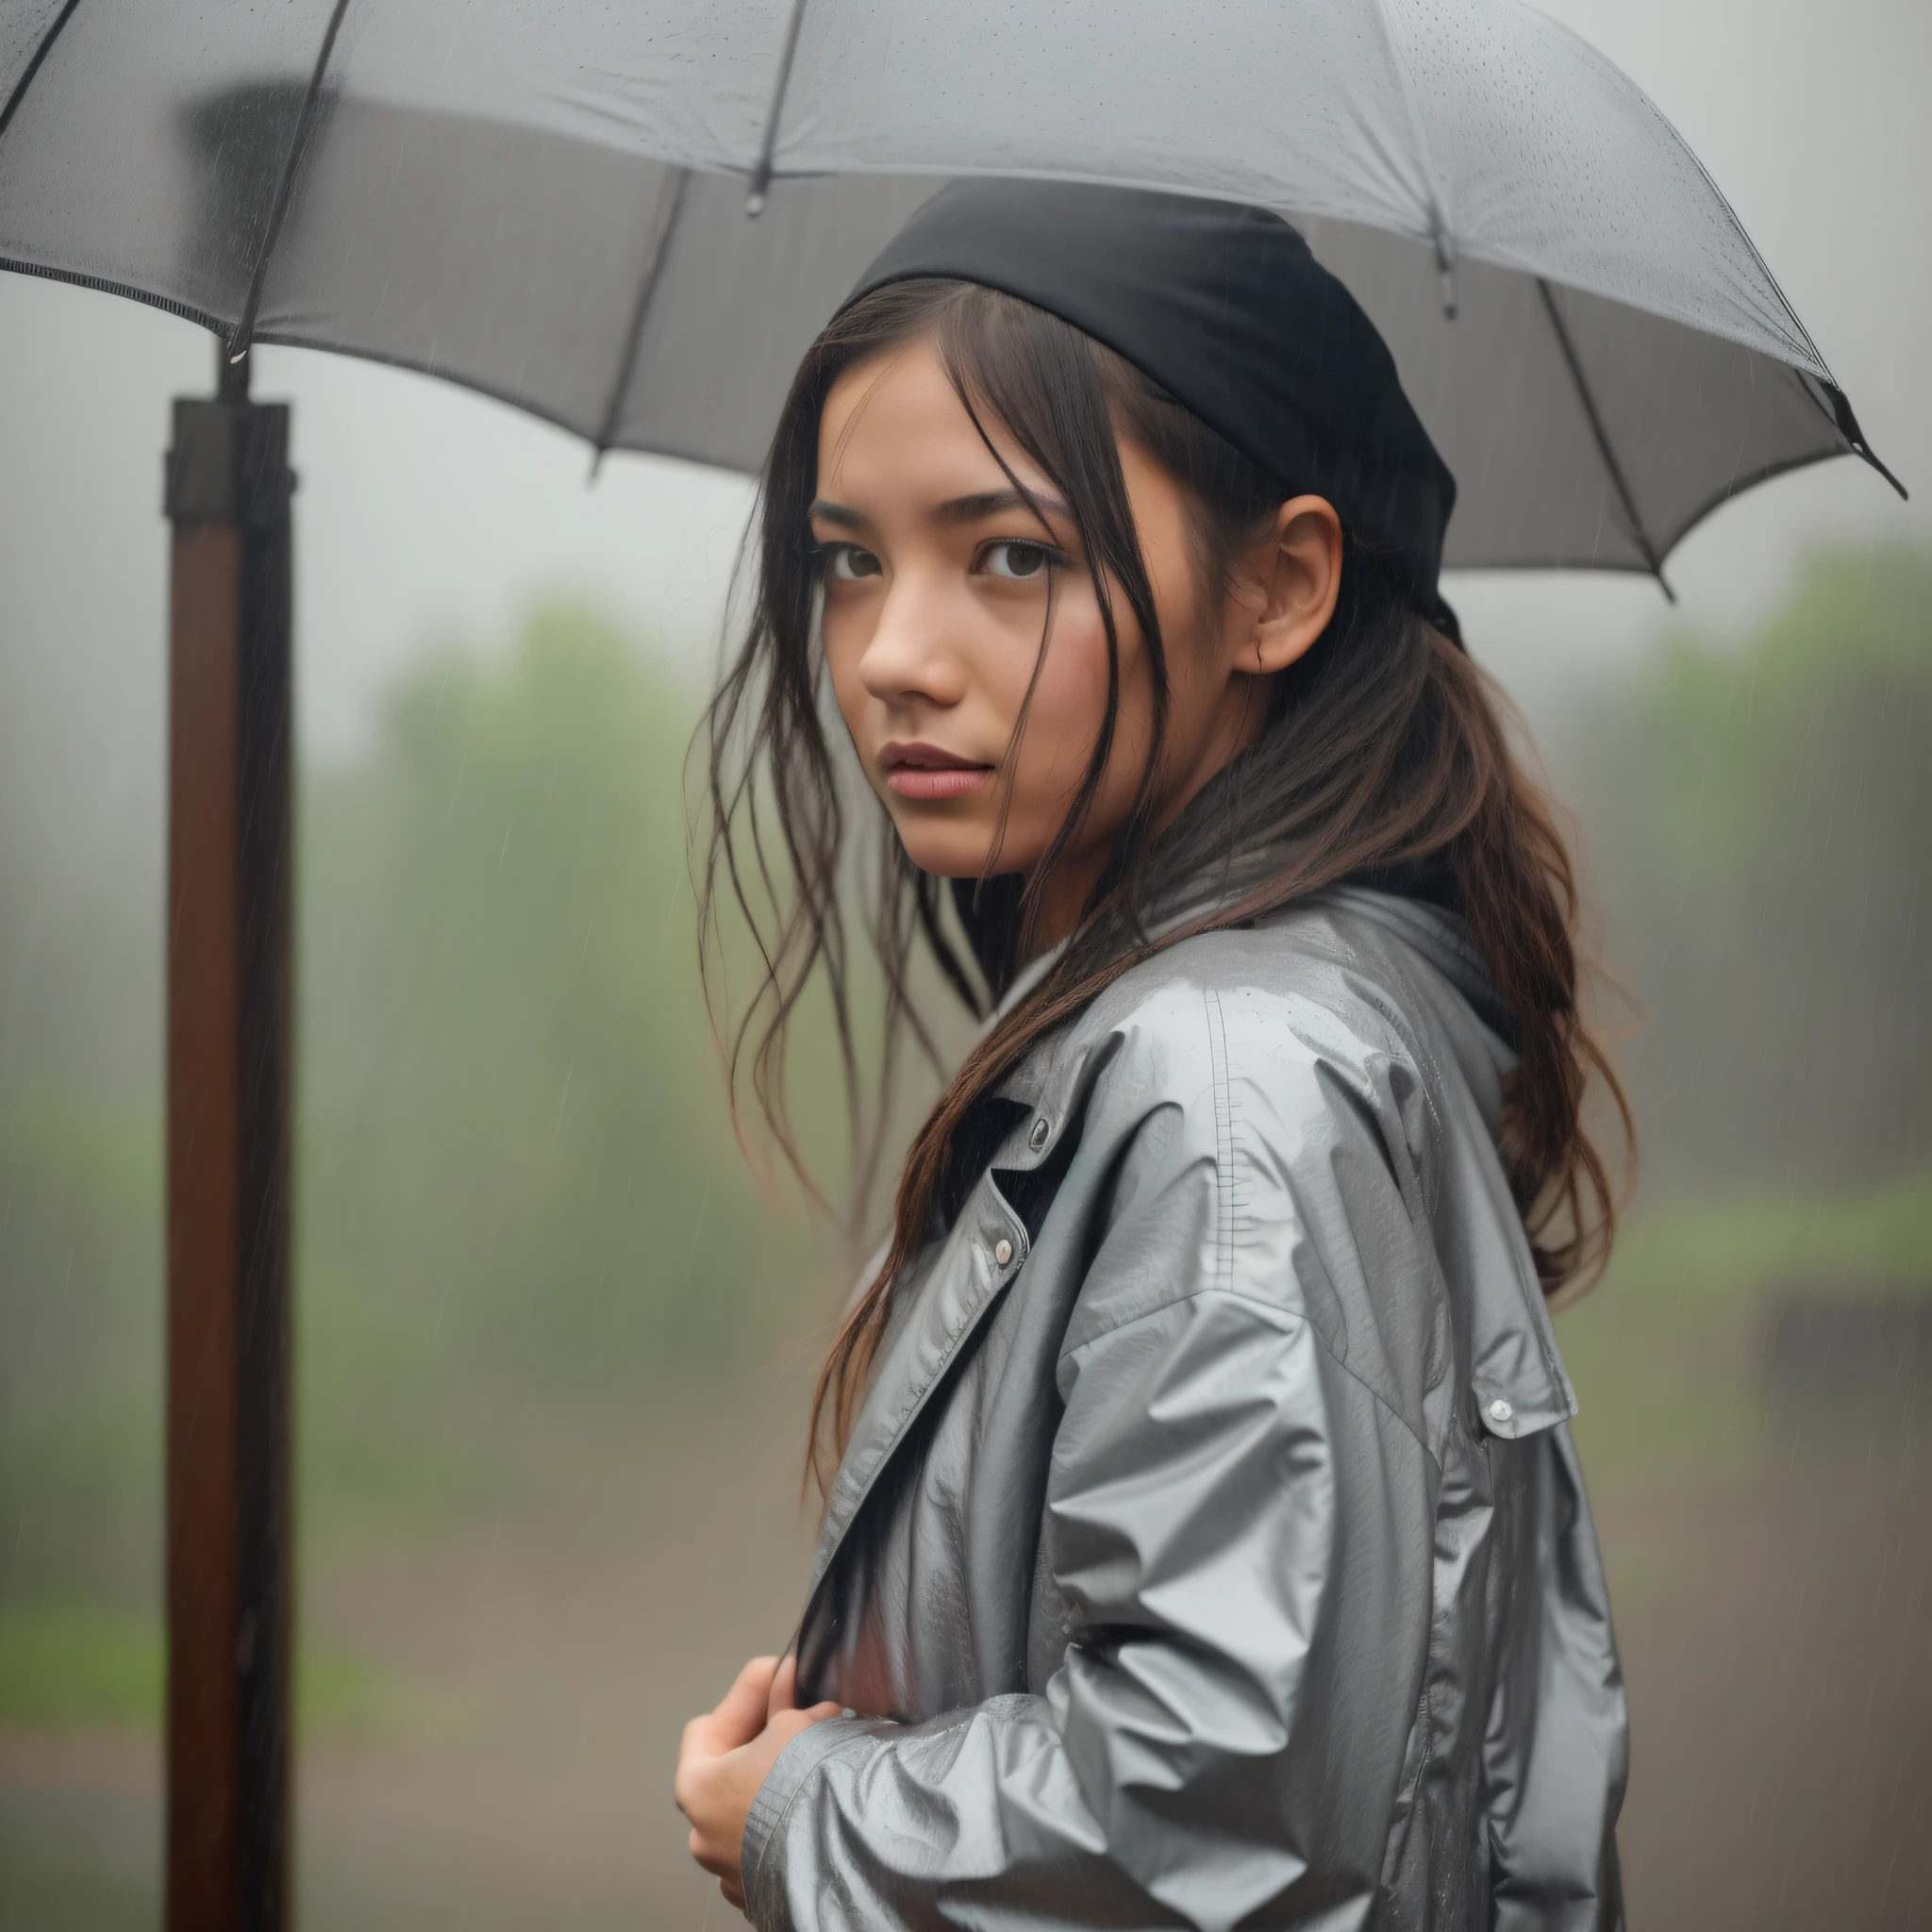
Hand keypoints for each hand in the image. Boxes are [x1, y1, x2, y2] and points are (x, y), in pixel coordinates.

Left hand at [675, 1654, 840, 1912]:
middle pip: (727, 1771)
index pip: (706, 1729)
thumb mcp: (792, 1724)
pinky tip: (812, 1804)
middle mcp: (703, 1835)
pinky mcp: (760, 1890)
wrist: (838, 1855)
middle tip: (796, 1714)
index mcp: (696, 1789)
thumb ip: (782, 1699)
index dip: (743, 1700)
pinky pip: (769, 1845)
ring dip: (775, 1783)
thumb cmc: (801, 1788)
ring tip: (810, 1758)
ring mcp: (730, 1868)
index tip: (774, 1678)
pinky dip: (786, 1823)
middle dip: (762, 1740)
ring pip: (750, 1811)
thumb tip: (786, 1675)